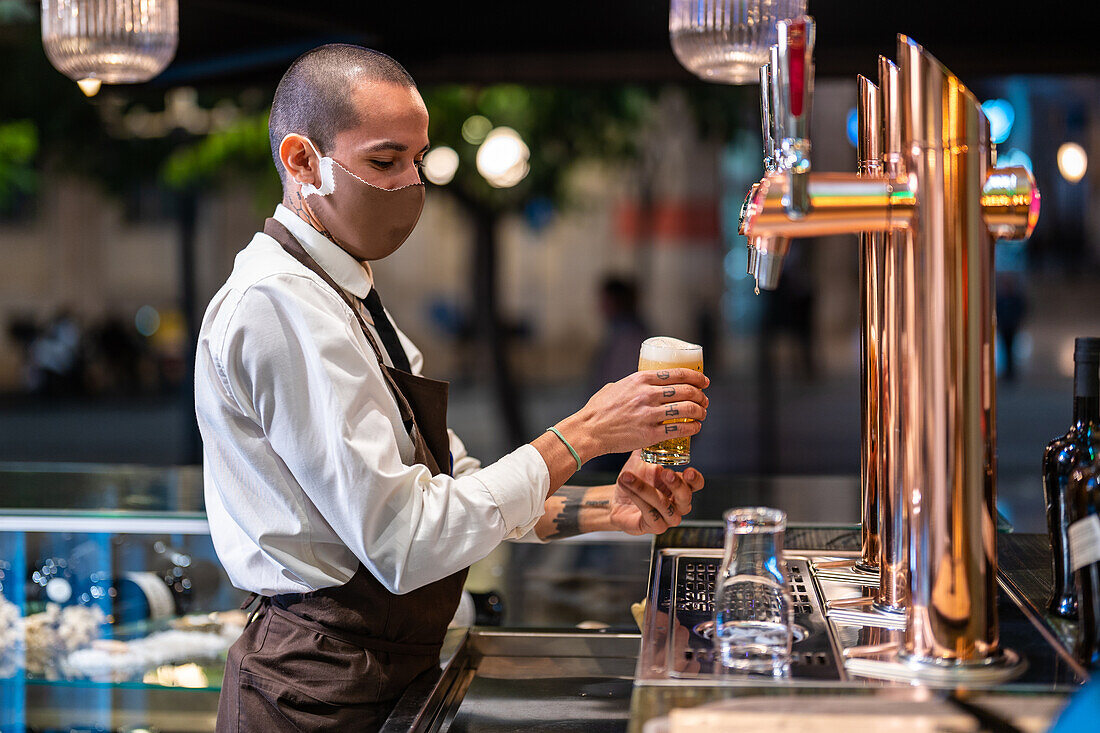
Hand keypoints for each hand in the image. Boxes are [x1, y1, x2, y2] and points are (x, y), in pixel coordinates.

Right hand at [558, 369, 708, 460]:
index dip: (696, 377)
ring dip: (700, 412)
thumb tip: (640, 385)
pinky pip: (679, 429)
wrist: (588, 430)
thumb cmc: (597, 409)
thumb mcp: (614, 386)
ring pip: (686, 409)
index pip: (678, 373)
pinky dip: (692, 428)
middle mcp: (647, 394)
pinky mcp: (649, 433)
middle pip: (686, 391)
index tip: (704, 382)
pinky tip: (696, 428)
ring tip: (702, 415)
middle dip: (700, 396)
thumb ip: (631, 385)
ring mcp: (649, 414)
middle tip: (704, 401)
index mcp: (640, 379)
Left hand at [610, 450, 704, 534]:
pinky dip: (637, 498)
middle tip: (666, 473)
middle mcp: (676, 504)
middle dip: (677, 485)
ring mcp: (666, 517)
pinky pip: (649, 514)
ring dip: (645, 489)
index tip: (689, 470)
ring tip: (628, 476)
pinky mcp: (653, 526)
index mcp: (679, 486)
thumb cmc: (633, 480)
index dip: (695, 479)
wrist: (615, 498)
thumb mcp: (643, 460)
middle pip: (686, 498)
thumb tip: (653, 423)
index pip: (696, 484)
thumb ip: (650, 445)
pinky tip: (626, 485)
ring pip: (664, 506)